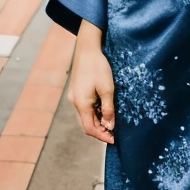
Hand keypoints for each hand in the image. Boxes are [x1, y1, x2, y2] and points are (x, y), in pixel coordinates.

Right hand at [69, 21, 115, 144]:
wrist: (87, 49)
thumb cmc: (98, 67)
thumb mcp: (107, 89)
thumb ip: (108, 109)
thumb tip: (109, 126)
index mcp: (81, 104)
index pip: (90, 128)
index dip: (101, 136)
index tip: (113, 140)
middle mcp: (75, 102)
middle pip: (87, 123)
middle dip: (100, 130)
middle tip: (114, 133)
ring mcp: (75, 97)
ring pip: (86, 116)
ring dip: (98, 121)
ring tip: (111, 122)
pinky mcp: (77, 91)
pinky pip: (85, 107)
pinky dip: (95, 113)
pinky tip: (104, 110)